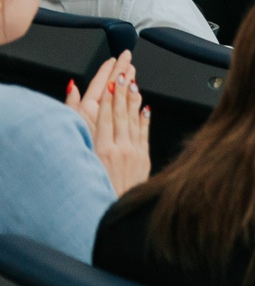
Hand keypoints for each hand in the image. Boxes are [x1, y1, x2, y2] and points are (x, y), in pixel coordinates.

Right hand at [68, 53, 148, 194]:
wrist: (109, 212)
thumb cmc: (92, 189)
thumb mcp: (82, 164)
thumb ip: (82, 137)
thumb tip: (77, 120)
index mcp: (100, 150)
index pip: (104, 116)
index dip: (108, 97)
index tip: (110, 80)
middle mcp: (119, 149)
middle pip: (120, 114)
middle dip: (122, 91)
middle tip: (125, 72)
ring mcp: (133, 152)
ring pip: (133, 120)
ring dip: (133, 100)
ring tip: (134, 82)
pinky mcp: (143, 159)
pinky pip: (144, 134)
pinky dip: (144, 119)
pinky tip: (145, 107)